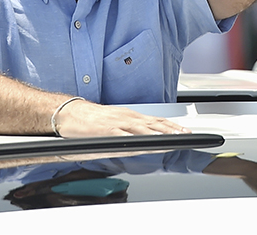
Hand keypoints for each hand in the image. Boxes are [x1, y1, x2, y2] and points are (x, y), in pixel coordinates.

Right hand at [57, 100, 190, 136]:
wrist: (71, 113)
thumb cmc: (92, 119)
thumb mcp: (115, 122)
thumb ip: (130, 130)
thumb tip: (144, 140)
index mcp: (130, 116)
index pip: (156, 120)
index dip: (171, 125)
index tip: (184, 130)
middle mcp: (127, 117)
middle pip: (153, 123)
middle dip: (171, 129)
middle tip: (185, 134)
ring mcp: (117, 123)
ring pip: (142, 128)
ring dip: (158, 134)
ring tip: (172, 138)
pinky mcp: (106, 130)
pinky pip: (123, 135)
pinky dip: (135, 138)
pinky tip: (144, 142)